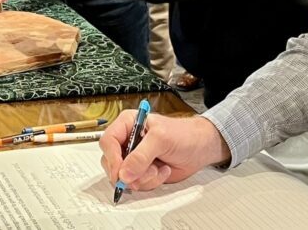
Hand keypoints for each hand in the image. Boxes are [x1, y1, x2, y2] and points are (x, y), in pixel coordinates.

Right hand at [99, 111, 228, 191]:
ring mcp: (134, 158)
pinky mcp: (141, 172)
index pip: (108, 141)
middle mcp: (127, 141)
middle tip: (147, 172)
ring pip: (124, 177)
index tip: (121, 172)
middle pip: (111, 162)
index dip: (112, 158)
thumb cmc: (183, 135)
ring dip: (143, 178)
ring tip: (159, 169)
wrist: (200, 149)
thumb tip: (124, 173)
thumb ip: (141, 156)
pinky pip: (136, 184)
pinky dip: (150, 183)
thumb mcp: (161, 139)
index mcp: (127, 124)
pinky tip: (162, 171)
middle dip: (130, 172)